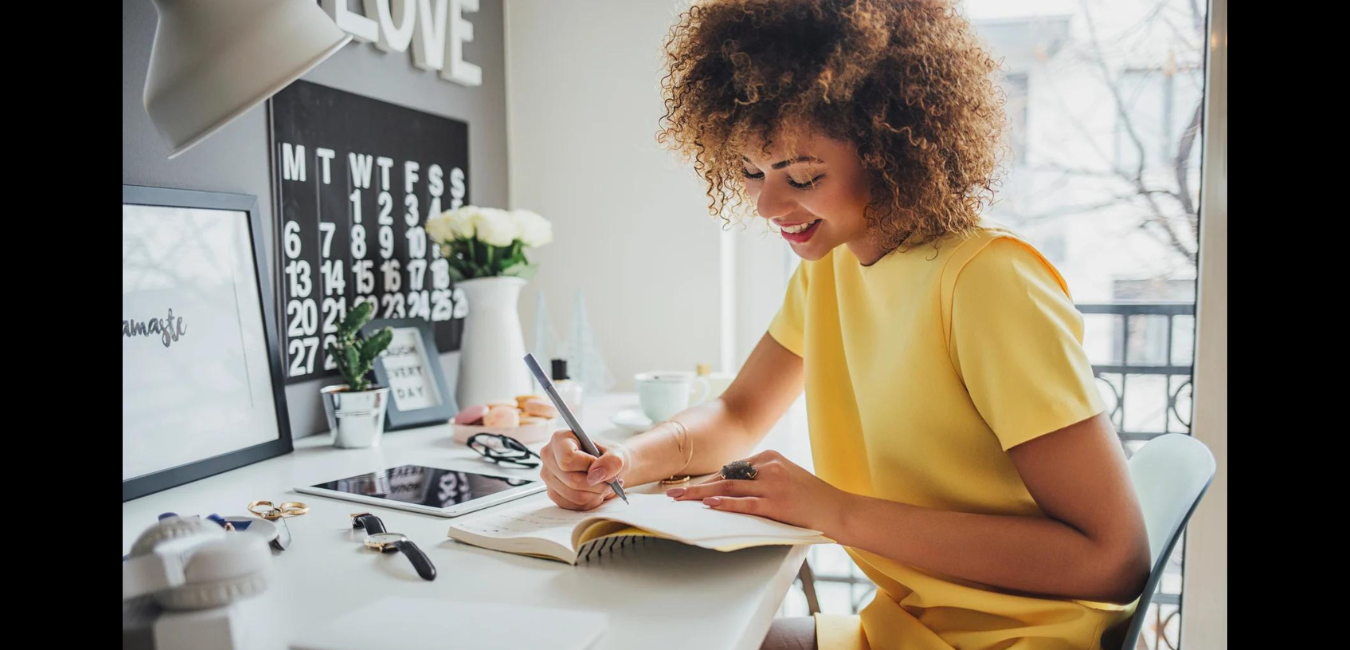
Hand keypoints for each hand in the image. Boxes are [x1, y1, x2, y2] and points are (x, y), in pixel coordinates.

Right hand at [539, 429, 630, 510]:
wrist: (606, 467)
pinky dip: (589, 502)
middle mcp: (549, 456)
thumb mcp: (616, 454)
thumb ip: (612, 461)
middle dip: (596, 484)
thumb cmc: (607, 457)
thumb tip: (596, 475)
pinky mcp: (552, 492)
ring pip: (574, 495)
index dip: (588, 466)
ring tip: (604, 486)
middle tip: (611, 481)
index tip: (600, 465)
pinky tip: (594, 492)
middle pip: (572, 480)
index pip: (567, 459)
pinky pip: (572, 505)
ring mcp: (548, 476)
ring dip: (595, 494)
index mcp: (559, 439)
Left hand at [667, 450, 847, 534]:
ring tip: (681, 499)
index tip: (689, 486)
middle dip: (697, 486)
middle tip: (674, 492)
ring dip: (701, 495)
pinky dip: (726, 504)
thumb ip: (762, 477)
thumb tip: (730, 487)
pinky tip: (710, 505)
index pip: (731, 468)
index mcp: (770, 457)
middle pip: (725, 476)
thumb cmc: (811, 497)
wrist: (838, 509)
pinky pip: (746, 503)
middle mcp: (770, 466)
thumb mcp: (786, 476)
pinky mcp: (777, 503)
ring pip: (730, 488)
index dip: (708, 480)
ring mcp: (773, 484)